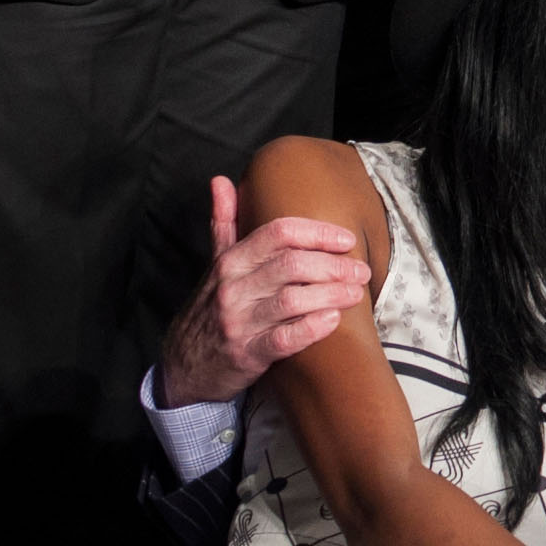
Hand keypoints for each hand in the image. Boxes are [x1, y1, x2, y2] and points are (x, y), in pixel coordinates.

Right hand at [155, 176, 367, 406]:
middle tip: (361, 270)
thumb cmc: (210, 309)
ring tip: (356, 293)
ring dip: (330, 294)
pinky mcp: (246, 355)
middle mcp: (233, 288)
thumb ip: (223, 223)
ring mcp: (239, 322)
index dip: (317, 232)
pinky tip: (333, 321)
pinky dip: (310, 329)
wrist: (184, 365)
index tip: (346, 239)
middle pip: (290, 264)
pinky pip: (282, 340)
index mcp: (230, 261)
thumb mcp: (214, 264)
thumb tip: (220, 180)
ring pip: (290, 299)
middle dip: (332, 264)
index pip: (278, 233)